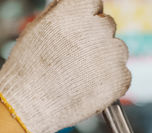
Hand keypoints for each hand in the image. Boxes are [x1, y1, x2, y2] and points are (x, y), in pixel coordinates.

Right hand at [0, 0, 131, 132]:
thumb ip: (62, 13)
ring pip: (117, 50)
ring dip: (105, 59)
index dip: (86, 18)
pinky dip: (111, 81)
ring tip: (80, 75)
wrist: (31, 103)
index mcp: (79, 9)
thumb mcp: (38, 27)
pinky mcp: (121, 78)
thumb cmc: (29, 67)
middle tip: (76, 58)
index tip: (79, 30)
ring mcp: (113, 53)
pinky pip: (122, 74)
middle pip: (107, 26)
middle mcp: (100, 27)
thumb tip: (74, 8)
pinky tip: (89, 87)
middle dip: (95, 39)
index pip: (94, 3)